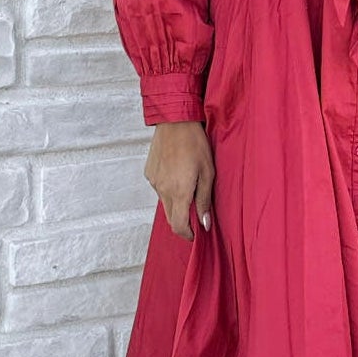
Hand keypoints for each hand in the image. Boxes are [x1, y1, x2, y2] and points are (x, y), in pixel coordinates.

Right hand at [144, 120, 215, 239]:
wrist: (175, 121)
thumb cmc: (196, 144)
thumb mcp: (208, 173)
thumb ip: (204, 200)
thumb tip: (205, 224)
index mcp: (179, 192)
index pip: (179, 225)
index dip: (187, 234)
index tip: (196, 235)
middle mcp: (162, 190)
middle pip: (170, 217)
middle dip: (182, 222)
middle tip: (196, 216)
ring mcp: (154, 181)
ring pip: (165, 203)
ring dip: (176, 204)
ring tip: (189, 188)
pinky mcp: (149, 173)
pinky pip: (159, 188)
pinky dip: (169, 189)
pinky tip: (178, 175)